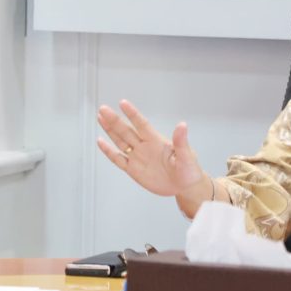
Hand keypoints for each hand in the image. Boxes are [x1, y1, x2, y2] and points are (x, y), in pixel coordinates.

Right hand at [97, 101, 211, 211]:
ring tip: (100, 117)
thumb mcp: (187, 156)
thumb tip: (182, 125)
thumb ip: (181, 141)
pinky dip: (109, 151)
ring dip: (110, 130)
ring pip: (120, 141)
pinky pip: (118, 159)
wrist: (184, 187)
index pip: (142, 124)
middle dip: (114, 120)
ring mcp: (138, 157)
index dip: (132, 114)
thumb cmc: (189, 170)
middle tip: (103, 109)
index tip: (122, 103)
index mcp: (157, 141)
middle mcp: (145, 146)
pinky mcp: (133, 170)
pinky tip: (101, 142)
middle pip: (126, 131)